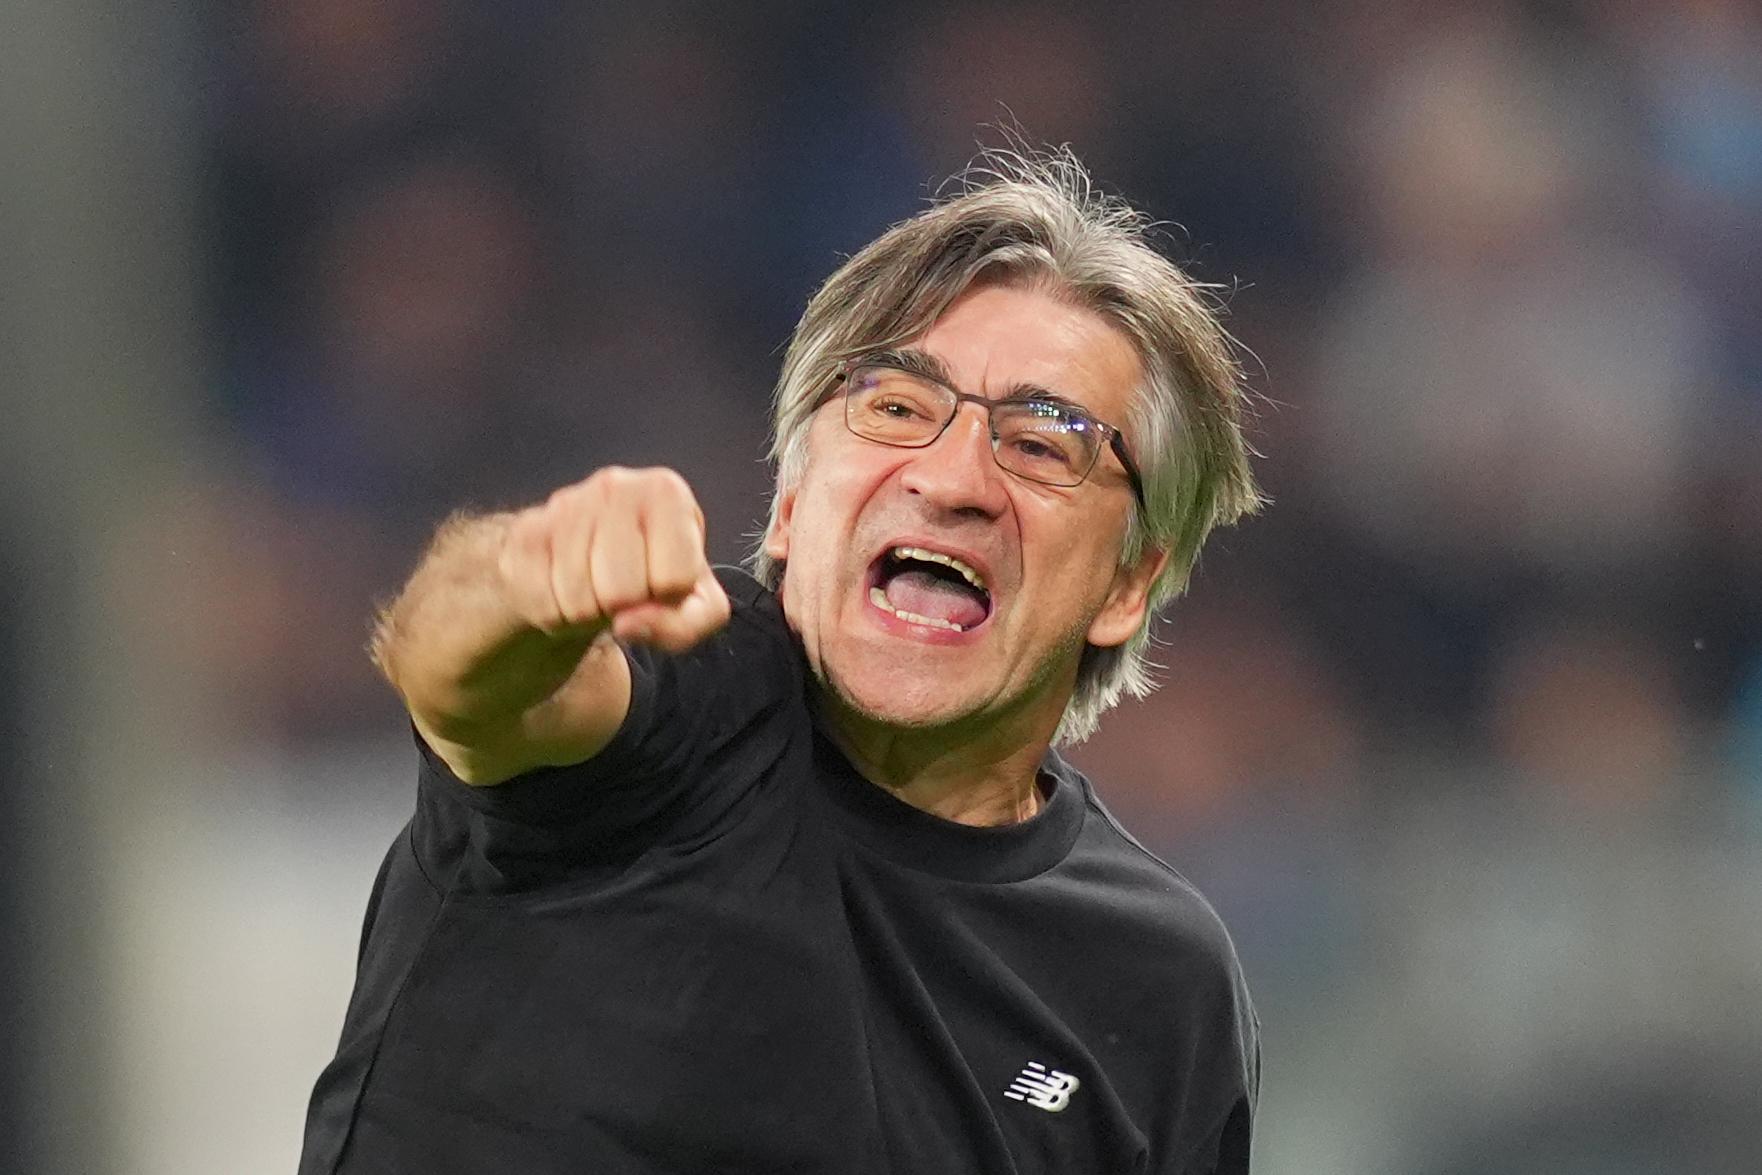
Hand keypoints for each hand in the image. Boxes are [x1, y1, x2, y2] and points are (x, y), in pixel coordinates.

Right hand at [498, 467, 730, 652]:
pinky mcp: (524, 535)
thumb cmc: (654, 576)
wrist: (589, 556)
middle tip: (624, 588)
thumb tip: (626, 623)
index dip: (670, 596)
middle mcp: (615, 486)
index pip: (675, 580)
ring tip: (596, 588)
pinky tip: (566, 589)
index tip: (662, 578)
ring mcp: (564, 506)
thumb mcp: (695, 603)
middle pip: (624, 592)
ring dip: (590, 614)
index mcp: (667, 492)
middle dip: (626, 607)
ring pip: (580, 602)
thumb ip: (688, 622)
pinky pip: (543, 606)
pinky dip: (557, 616)